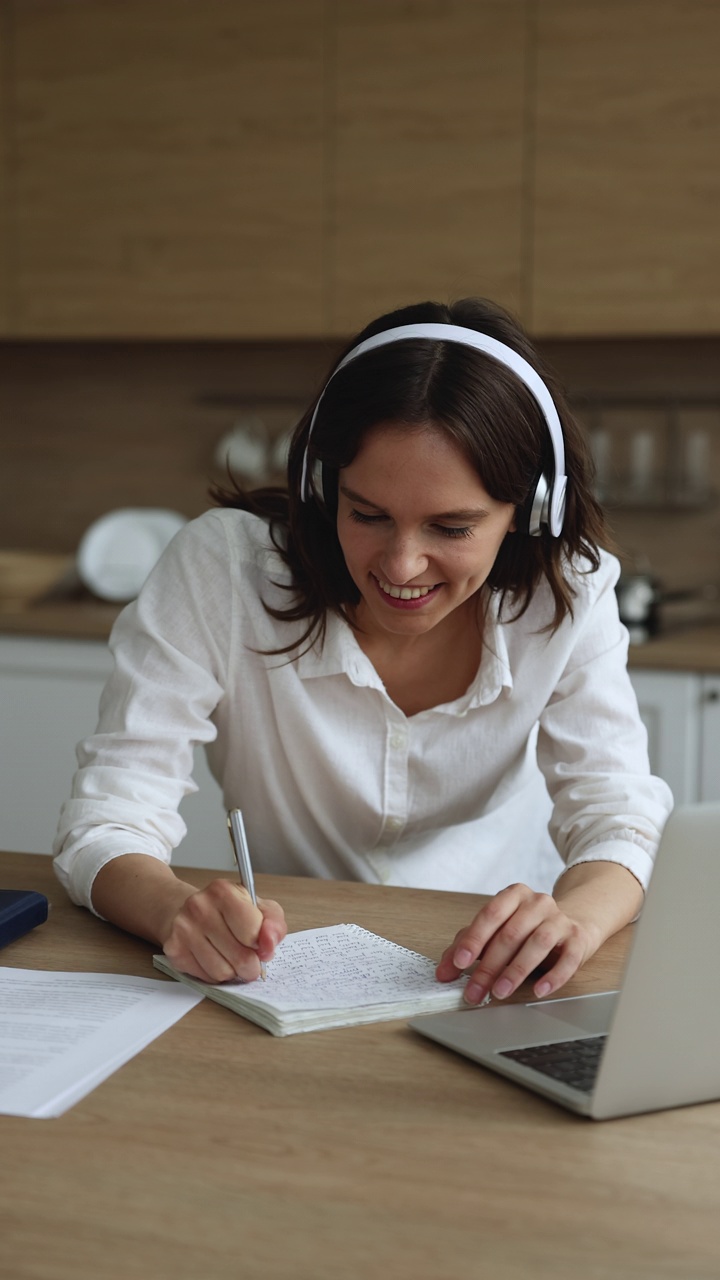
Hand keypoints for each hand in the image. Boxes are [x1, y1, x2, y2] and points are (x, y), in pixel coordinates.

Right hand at [161, 879, 286, 983]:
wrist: (187, 910)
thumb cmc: (229, 911)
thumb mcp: (258, 908)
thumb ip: (273, 924)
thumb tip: (269, 944)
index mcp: (223, 891)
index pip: (253, 933)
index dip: (262, 945)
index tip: (260, 943)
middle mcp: (199, 907)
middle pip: (240, 957)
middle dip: (251, 965)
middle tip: (251, 959)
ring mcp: (184, 929)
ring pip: (222, 972)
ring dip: (233, 971)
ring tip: (230, 956)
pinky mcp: (174, 950)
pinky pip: (206, 977)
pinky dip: (215, 974)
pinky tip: (214, 958)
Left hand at [435, 883, 594, 1005]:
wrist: (574, 923)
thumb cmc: (528, 928)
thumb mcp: (497, 931)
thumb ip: (468, 946)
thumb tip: (443, 971)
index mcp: (514, 896)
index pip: (490, 915)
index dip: (473, 940)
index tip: (460, 963)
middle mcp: (538, 903)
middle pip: (510, 934)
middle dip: (489, 966)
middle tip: (474, 991)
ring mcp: (560, 920)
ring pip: (536, 944)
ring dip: (516, 971)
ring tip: (500, 992)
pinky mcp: (578, 939)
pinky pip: (567, 958)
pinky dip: (553, 976)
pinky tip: (540, 990)